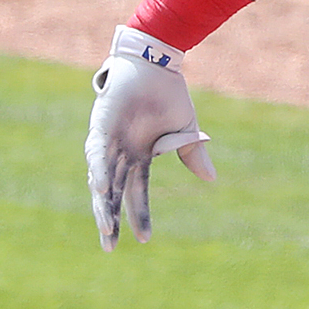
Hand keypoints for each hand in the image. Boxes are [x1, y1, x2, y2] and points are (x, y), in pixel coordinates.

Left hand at [86, 26, 215, 251]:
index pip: (137, 192)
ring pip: (101, 179)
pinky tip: (102, 187)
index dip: (139, 214)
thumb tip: (211, 179)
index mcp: (140, 156)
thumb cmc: (169, 93)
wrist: (156, 62)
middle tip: (110, 247)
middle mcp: (120, 153)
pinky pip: (97, 153)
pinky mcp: (100, 126)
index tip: (145, 239)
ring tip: (105, 227)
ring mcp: (108, 141)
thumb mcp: (186, 130)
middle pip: (113, 193)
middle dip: (110, 220)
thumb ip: (192, 155)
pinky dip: (99, 170)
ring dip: (102, 203)